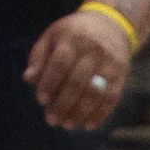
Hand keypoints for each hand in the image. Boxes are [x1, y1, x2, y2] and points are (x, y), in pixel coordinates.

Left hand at [25, 9, 133, 133]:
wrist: (111, 24)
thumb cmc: (73, 34)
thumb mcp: (53, 36)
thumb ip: (39, 57)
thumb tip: (28, 79)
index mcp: (71, 38)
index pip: (60, 63)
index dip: (50, 83)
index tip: (41, 100)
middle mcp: (92, 50)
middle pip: (78, 81)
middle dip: (63, 104)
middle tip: (52, 120)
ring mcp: (109, 63)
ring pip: (95, 93)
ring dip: (80, 113)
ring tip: (67, 125)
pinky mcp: (120, 75)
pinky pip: (112, 97)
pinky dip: (100, 114)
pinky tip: (88, 125)